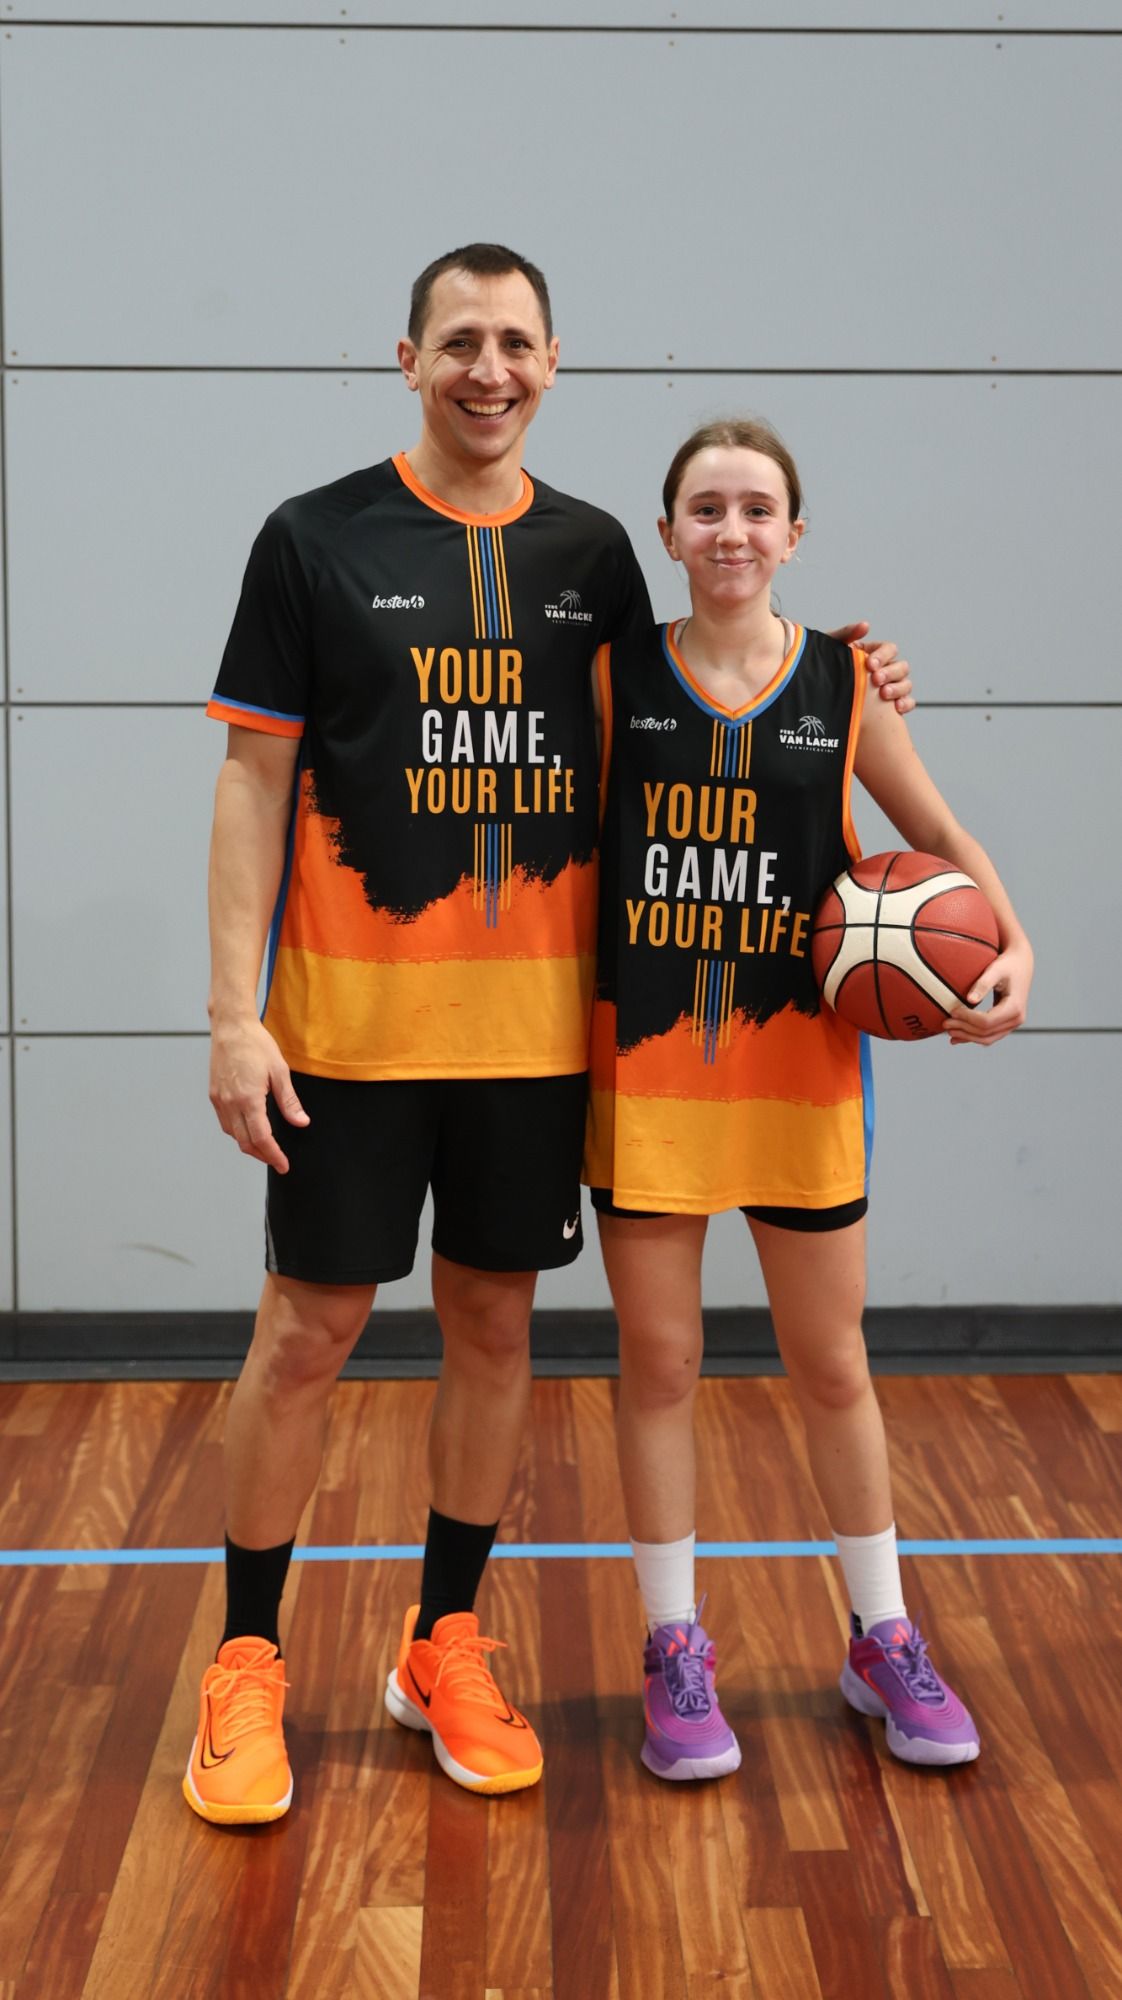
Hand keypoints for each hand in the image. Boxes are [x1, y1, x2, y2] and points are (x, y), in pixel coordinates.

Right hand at [209, 1016, 308, 1170]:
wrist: (231, 1027)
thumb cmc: (255, 1044)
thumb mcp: (279, 1071)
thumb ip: (289, 1101)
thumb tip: (301, 1122)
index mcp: (248, 1099)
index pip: (261, 1138)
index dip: (273, 1155)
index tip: (283, 1165)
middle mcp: (230, 1103)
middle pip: (244, 1142)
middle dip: (262, 1155)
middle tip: (277, 1160)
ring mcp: (219, 1100)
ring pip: (233, 1134)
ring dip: (249, 1145)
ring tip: (265, 1147)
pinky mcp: (214, 1095)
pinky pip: (225, 1122)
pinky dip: (237, 1132)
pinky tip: (249, 1129)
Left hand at [830, 622, 914, 715]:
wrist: (819, 698)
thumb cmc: (825, 671)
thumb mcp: (831, 651)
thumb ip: (846, 634)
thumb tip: (865, 626)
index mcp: (873, 654)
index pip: (889, 649)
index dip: (883, 656)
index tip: (870, 665)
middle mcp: (885, 670)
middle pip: (901, 667)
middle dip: (890, 673)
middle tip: (876, 680)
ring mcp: (891, 687)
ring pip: (906, 684)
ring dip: (898, 688)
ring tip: (884, 694)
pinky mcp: (892, 706)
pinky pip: (908, 702)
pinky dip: (906, 703)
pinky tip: (896, 708)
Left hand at [944, 936, 1033, 1046]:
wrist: (1021, 964)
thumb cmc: (1007, 965)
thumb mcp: (996, 970)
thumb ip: (983, 984)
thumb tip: (969, 1000)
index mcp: (1014, 1007)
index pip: (986, 1021)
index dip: (967, 1018)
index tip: (952, 1011)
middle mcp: (1016, 1019)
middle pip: (986, 1032)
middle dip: (964, 1029)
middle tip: (945, 1023)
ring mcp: (1013, 1024)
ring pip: (987, 1038)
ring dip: (967, 1036)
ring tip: (949, 1031)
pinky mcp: (1007, 1024)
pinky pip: (990, 1036)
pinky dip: (973, 1038)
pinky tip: (958, 1038)